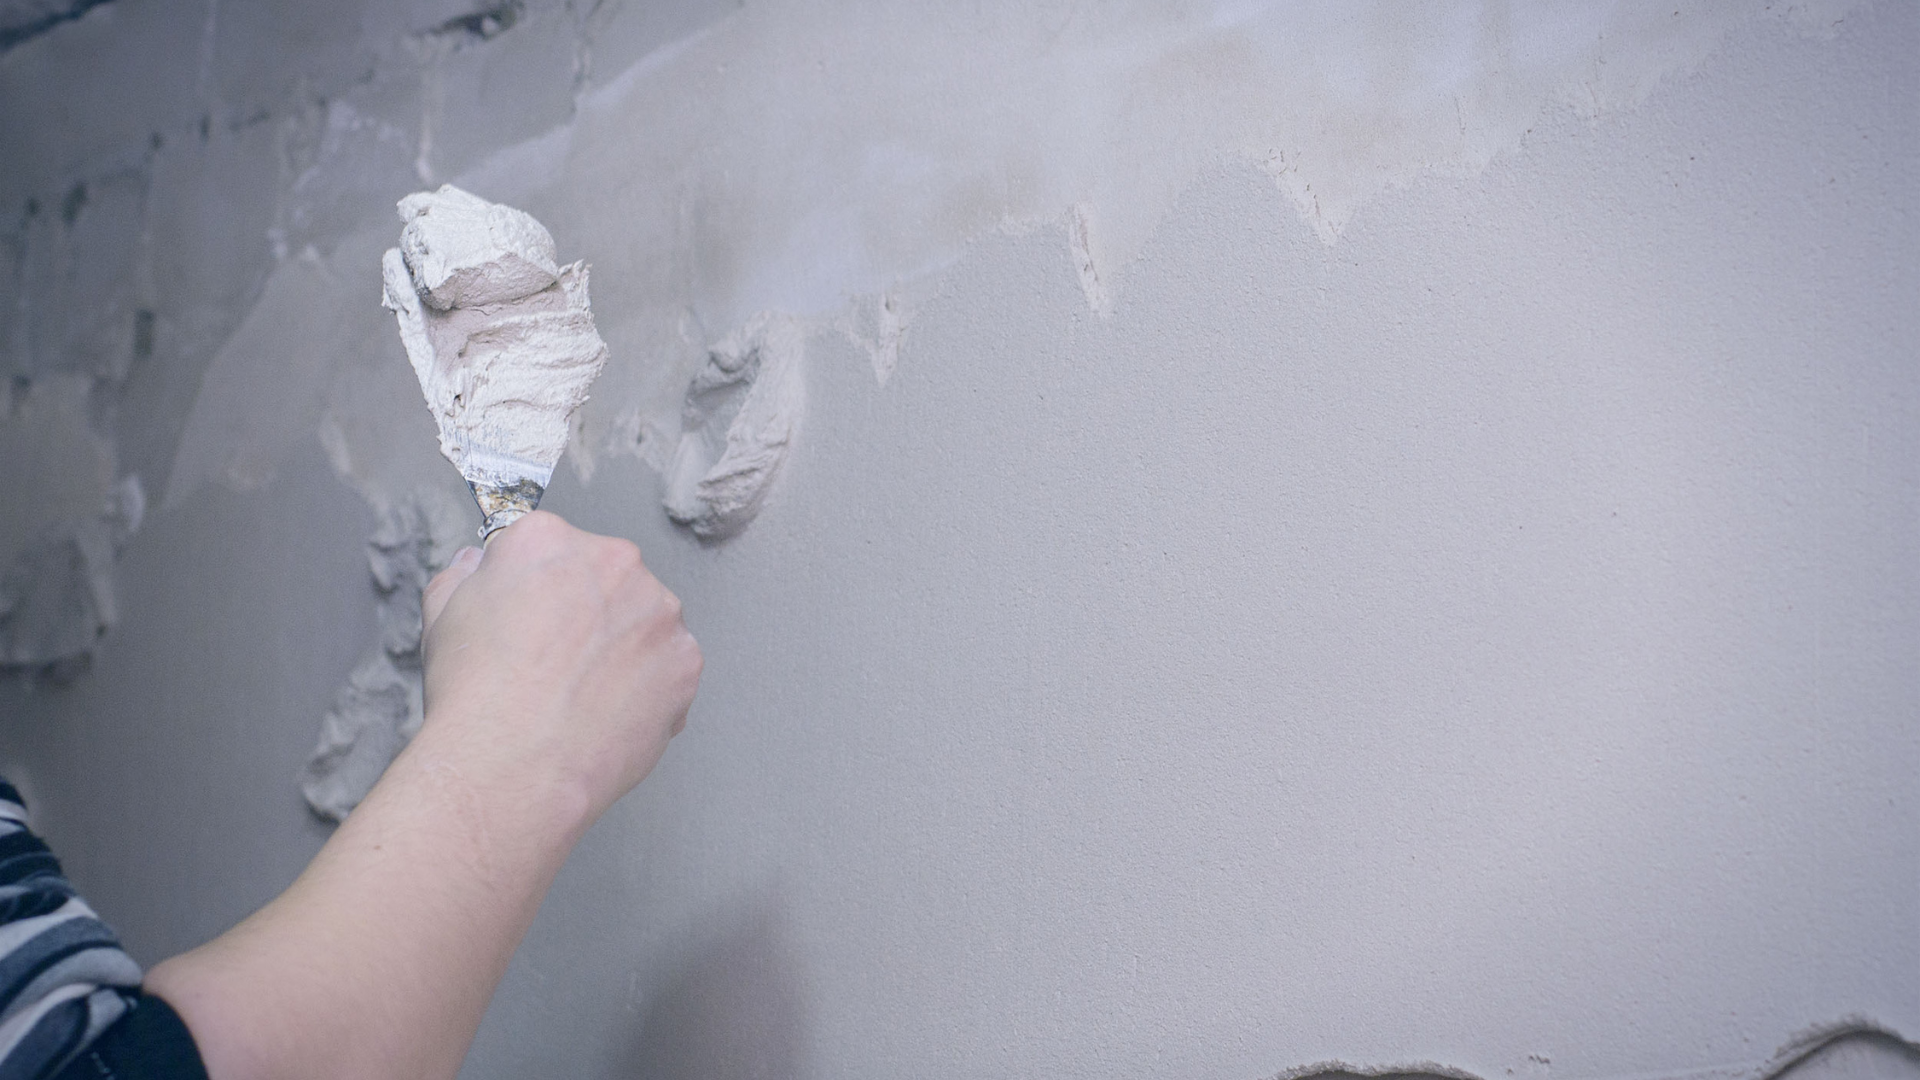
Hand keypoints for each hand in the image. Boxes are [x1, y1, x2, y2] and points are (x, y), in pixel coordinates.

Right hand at [416, 510, 702, 823]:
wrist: (511, 766)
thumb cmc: (475, 696)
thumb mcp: (442, 617)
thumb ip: (465, 576)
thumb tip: (475, 565)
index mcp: (548, 539)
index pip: (550, 550)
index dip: (536, 592)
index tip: (529, 622)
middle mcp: (613, 561)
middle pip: (605, 581)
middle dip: (587, 617)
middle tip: (554, 665)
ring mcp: (658, 611)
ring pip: (643, 623)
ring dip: (622, 651)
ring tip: (579, 696)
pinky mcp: (684, 661)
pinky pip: (669, 670)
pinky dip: (647, 692)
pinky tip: (607, 715)